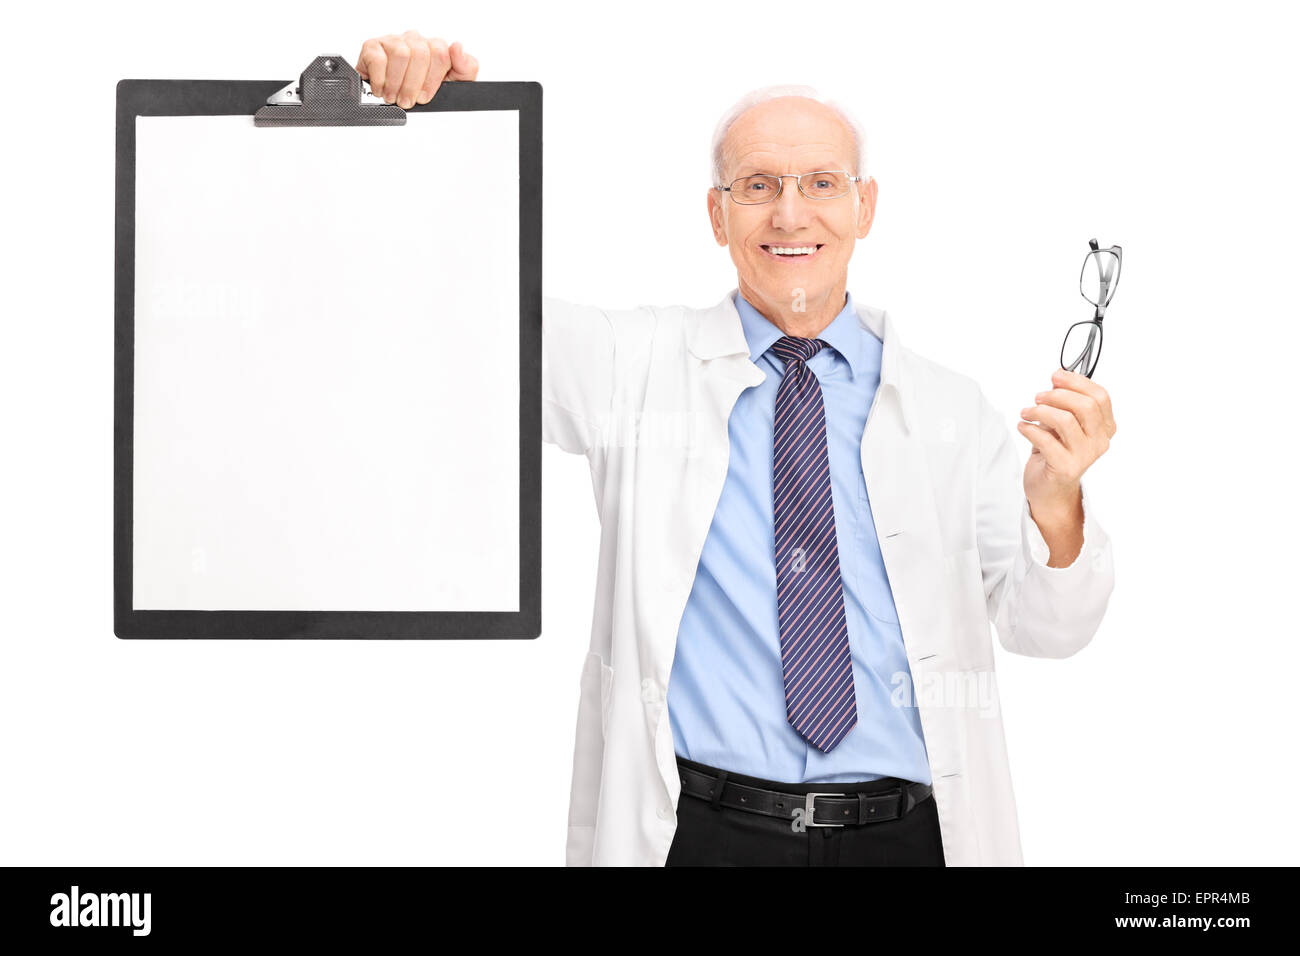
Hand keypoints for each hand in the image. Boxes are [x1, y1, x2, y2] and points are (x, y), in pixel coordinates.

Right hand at [354, 31, 479, 108]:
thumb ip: (466, 67)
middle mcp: (415, 40)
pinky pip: (377, 58)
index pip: (440, 53)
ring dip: (396, 83)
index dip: (432, 80)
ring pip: (400, 54)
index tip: (425, 97)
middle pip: (420, 54)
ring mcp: (393, 41)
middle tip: (407, 101)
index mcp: (435, 47)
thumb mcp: (455, 83)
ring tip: (394, 97)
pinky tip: (381, 88)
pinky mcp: (373, 46)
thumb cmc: (424, 89)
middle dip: (413, 84)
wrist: (395, 94)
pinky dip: (379, 79)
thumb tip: (457, 47)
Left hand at [1018, 368, 1116, 525]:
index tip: (1056, 376)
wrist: (1049, 488)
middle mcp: (1099, 442)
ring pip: (1065, 421)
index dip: (1077, 382)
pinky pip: (1046, 440)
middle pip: (1086, 406)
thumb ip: (1065, 403)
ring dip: (1040, 411)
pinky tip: (1022, 427)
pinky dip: (1030, 429)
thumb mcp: (1063, 424)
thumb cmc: (1055, 452)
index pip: (1100, 397)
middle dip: (1057, 395)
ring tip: (1026, 412)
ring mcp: (1084, 456)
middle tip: (1038, 396)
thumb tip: (1058, 378)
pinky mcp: (1065, 468)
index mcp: (1104, 428)